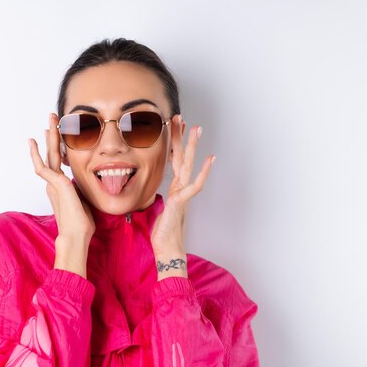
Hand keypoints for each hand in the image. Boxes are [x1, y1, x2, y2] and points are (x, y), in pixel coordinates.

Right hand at [28, 113, 95, 241]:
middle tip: (52, 118)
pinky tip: (34, 141)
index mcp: (61, 186)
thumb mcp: (84, 200)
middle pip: (53, 153)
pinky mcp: (55, 184)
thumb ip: (82, 191)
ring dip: (50, 136)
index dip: (61, 145)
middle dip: (53, 134)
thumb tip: (88, 186)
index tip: (62, 133)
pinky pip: (42, 165)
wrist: (76, 235)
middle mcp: (55, 182)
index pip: (61, 160)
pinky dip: (36, 153)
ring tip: (49, 120)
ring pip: (50, 154)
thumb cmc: (81, 224)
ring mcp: (54, 183)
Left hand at [150, 115, 215, 276]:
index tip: (170, 126)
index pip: (172, 160)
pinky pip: (194, 185)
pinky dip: (202, 173)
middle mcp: (180, 188)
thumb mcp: (158, 208)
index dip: (171, 144)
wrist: (168, 249)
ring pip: (188, 165)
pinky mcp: (182, 202)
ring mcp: (183, 194)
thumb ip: (160, 197)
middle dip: (180, 137)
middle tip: (180, 117)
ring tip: (196, 128)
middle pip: (180, 157)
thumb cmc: (162, 232)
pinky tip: (210, 159)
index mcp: (174, 188)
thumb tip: (156, 191)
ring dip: (192, 146)